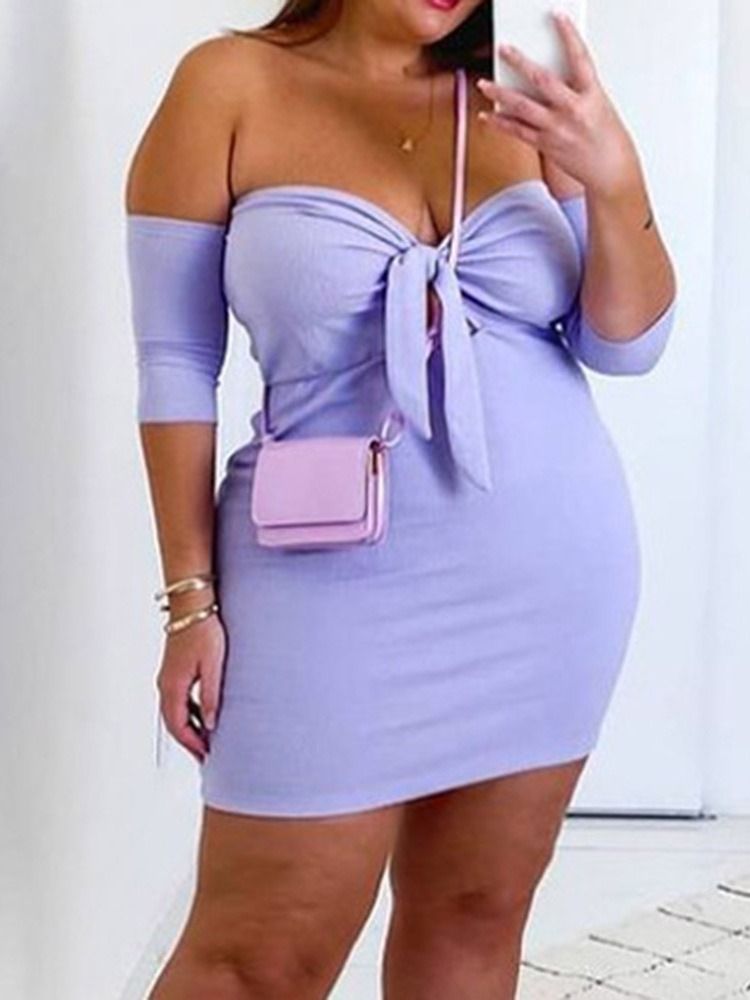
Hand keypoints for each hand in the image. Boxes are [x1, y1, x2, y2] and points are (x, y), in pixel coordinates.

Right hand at [156, 611, 225, 763]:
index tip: (205, 755)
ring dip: (188, 727)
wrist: (192, 606)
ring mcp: (168, 677)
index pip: (178, 725)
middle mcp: (165, 684)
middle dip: (188, 741)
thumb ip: (210, 696)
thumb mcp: (212, 666)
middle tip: (204, 755)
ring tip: (205, 739)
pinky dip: (189, 713)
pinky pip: (178, 699)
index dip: (192, 743)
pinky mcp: (174, 670)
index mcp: (172, 686)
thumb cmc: (203, 630)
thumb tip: (211, 724)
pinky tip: (203, 714)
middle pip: (173, 722)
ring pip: (175, 711)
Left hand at [476, 10, 641, 199]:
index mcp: (591, 95)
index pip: (580, 58)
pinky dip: (500, 123)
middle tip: (504, 48)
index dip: (568, 35)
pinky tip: (488, 115)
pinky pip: (518, 132)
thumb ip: (577, 89)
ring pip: (523, 107)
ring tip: (484, 84)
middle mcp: (573, 110)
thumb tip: (551, 74)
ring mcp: (557, 129)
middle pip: (542, 80)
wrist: (611, 170)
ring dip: (500, 94)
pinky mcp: (546, 145)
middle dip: (520, 62)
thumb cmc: (607, 137)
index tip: (557, 16)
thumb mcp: (599, 104)